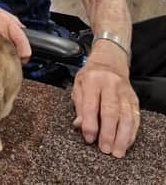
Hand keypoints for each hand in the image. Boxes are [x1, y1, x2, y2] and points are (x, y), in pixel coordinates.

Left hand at [71, 43, 138, 157]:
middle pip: (111, 111)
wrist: (109, 61)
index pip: (91, 104)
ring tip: (117, 151)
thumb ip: (79, 105)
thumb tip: (79, 125)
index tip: (89, 138)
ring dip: (122, 136)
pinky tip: (127, 142)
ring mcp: (124, 91)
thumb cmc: (90, 76)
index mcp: (92, 80)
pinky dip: (132, 131)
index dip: (90, 123)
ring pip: (126, 115)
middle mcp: (110, 85)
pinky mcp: (134, 98)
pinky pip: (135, 116)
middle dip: (108, 133)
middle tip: (105, 149)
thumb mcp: (78, 85)